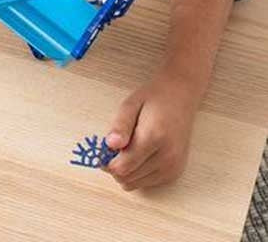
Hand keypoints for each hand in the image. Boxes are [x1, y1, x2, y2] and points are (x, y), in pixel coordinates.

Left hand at [103, 69, 200, 190]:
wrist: (180, 97)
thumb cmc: (153, 98)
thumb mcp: (130, 104)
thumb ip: (120, 126)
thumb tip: (109, 145)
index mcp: (154, 138)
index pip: (122, 167)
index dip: (106, 162)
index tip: (100, 150)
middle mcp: (167, 157)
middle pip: (127, 178)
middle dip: (113, 166)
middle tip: (112, 148)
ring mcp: (173, 167)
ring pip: (135, 183)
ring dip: (125, 171)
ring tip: (125, 149)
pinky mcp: (175, 172)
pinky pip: (147, 183)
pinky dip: (137, 173)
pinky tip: (138, 155)